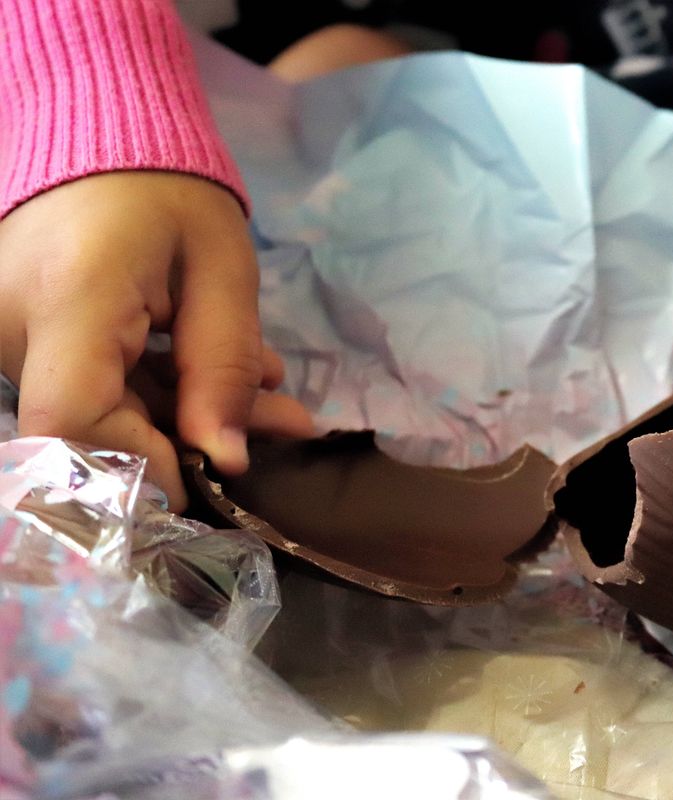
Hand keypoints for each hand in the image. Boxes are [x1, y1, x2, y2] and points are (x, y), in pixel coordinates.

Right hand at [0, 172, 313, 509]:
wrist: (98, 136)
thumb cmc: (167, 191)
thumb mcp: (222, 271)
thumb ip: (224, 366)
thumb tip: (225, 462)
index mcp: (67, 299)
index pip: (74, 425)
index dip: (144, 464)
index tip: (214, 467)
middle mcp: (14, 327)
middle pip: (91, 430)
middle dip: (193, 441)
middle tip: (282, 423)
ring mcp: (9, 338)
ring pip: (97, 415)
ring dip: (189, 416)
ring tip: (272, 398)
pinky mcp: (23, 343)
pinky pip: (91, 390)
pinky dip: (160, 395)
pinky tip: (229, 381)